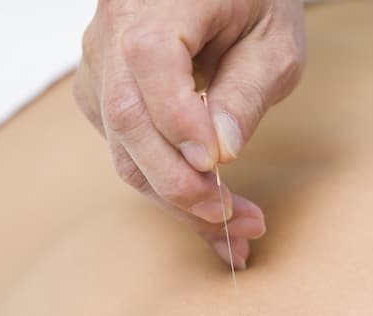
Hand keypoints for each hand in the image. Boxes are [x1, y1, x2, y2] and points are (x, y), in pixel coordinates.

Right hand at [75, 0, 305, 268]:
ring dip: (179, 200)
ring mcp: (99, 65)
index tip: (221, 168)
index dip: (180, 123)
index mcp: (152, 4)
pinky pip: (127, 152)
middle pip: (127, 119)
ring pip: (124, 149)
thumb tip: (220, 153)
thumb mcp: (273, 44)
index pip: (149, 64)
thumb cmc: (256, 5)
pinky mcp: (103, 95)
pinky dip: (167, 189)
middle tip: (239, 222)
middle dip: (182, 184)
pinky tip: (208, 217)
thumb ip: (245, 92)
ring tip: (235, 237)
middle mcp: (111, 32)